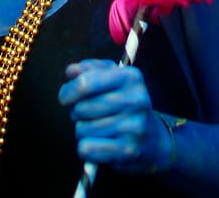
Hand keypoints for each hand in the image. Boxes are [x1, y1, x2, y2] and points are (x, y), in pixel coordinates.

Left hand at [58, 59, 171, 173]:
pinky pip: (86, 148)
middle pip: (81, 108)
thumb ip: (90, 69)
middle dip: (76, 112)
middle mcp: (135, 100)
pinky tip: (100, 144)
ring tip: (99, 128)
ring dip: (83, 130)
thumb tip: (71, 71)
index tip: (65, 98)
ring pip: (82, 129)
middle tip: (89, 115)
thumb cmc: (125, 105)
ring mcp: (134, 126)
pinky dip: (86, 148)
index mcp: (130, 77)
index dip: (68, 91)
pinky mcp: (129, 150)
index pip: (86, 83)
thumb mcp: (113, 79)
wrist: (153, 140)